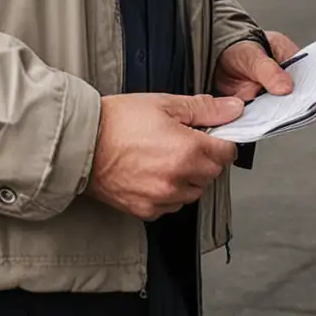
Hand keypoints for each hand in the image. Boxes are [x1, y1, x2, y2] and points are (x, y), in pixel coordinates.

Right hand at [87, 92, 243, 220]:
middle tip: (182, 141)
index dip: (221, 140)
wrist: (82, 144)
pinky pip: (171, 206)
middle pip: (212, 174)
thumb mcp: (165, 104)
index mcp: (188, 150)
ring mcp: (162, 198)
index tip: (210, 135)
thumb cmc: (119, 121)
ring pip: (193, 192)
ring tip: (165, 157)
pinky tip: (153, 173)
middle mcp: (178, 179)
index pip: (227, 153)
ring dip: (188, 177)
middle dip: (204, 158)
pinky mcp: (146, 211)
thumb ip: (205, 109)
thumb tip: (234, 109)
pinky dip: (169, 193)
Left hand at [214, 30, 315, 126]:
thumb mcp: (251, 52)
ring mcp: (279, 97)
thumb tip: (286, 88)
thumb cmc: (236, 49)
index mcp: (292, 58)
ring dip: (315, 110)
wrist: (211, 63)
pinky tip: (299, 124)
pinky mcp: (266, 112)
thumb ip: (267, 69)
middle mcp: (290, 79)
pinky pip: (280, 119)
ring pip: (301, 105)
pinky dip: (289, 122)